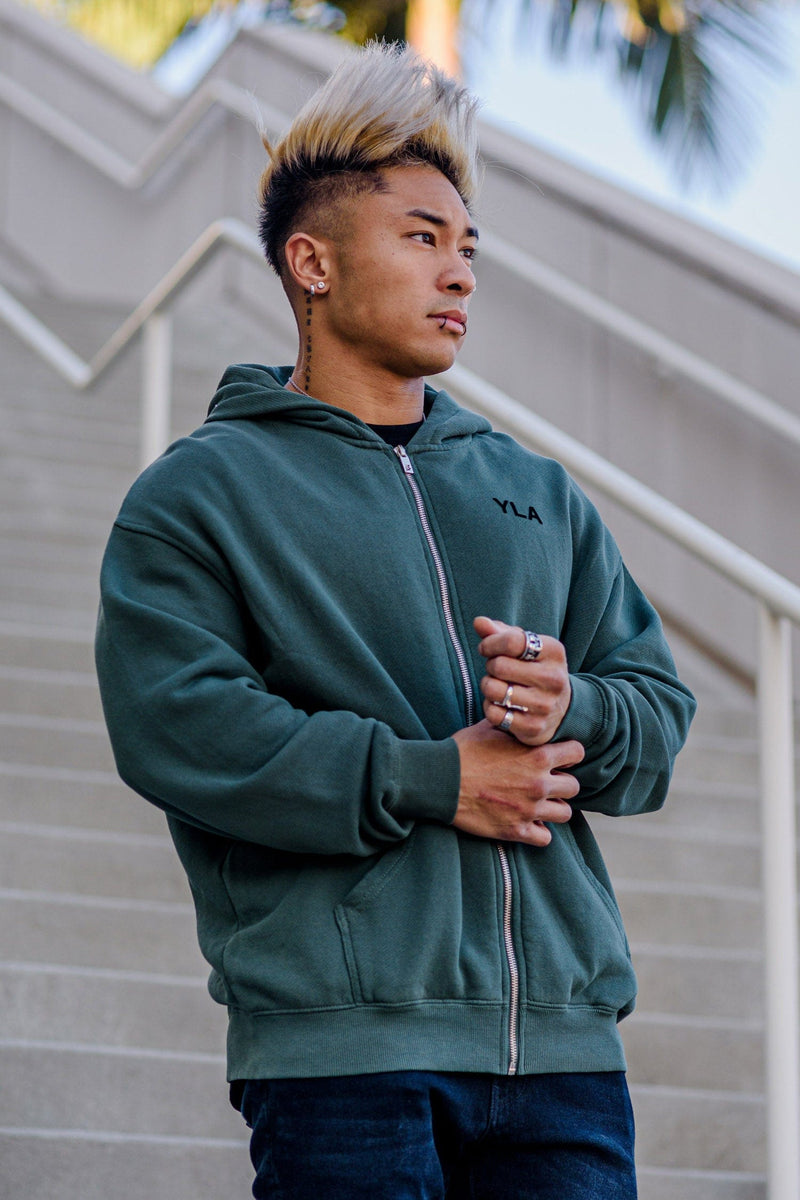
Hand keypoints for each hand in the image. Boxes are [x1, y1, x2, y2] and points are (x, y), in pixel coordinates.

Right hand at [451, 720, 582, 845]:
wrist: (440, 781)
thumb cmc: (463, 752)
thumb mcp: (490, 729)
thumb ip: (513, 726)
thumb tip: (520, 716)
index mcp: (537, 756)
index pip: (576, 753)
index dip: (568, 754)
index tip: (558, 758)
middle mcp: (539, 783)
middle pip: (574, 787)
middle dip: (561, 783)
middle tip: (545, 783)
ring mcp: (529, 809)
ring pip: (564, 814)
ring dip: (553, 808)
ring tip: (538, 804)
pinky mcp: (516, 831)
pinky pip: (545, 838)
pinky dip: (539, 831)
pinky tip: (527, 822)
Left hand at [474, 616, 571, 746]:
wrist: (560, 709)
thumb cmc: (534, 668)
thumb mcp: (524, 647)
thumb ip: (500, 632)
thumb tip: (478, 622)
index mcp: (554, 652)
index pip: (512, 640)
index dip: (491, 643)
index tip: (486, 648)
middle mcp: (554, 678)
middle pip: (499, 665)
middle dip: (490, 666)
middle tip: (495, 670)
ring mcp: (545, 705)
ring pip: (493, 690)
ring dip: (487, 686)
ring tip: (496, 686)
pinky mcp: (533, 727)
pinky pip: (494, 714)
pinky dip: (490, 708)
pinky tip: (500, 705)